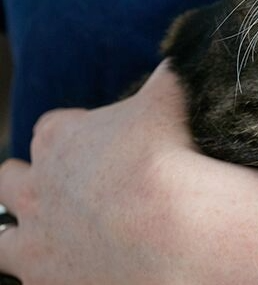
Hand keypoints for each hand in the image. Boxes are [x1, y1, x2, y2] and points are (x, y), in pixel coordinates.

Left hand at [0, 62, 196, 283]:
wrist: (172, 226)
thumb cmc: (165, 156)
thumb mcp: (168, 99)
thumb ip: (166, 77)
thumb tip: (177, 58)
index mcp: (60, 137)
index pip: (51, 127)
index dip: (75, 134)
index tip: (106, 144)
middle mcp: (36, 188)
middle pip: (11, 178)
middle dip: (32, 182)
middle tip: (73, 190)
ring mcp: (36, 238)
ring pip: (1, 238)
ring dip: (19, 236)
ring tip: (52, 240)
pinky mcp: (46, 280)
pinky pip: (24, 281)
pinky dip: (48, 275)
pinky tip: (78, 272)